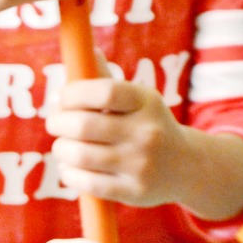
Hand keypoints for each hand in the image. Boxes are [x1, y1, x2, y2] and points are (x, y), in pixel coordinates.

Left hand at [46, 71, 189, 206]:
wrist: (187, 167)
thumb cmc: (147, 126)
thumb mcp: (137, 101)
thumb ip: (107, 81)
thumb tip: (85, 51)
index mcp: (146, 102)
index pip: (104, 91)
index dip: (73, 93)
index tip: (63, 97)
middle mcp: (146, 132)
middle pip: (83, 126)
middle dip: (57, 122)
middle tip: (55, 123)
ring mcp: (141, 164)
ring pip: (79, 155)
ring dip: (61, 149)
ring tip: (64, 146)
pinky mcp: (133, 191)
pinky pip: (85, 182)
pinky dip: (68, 174)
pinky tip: (70, 168)